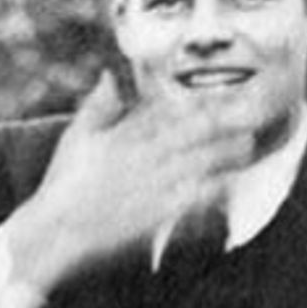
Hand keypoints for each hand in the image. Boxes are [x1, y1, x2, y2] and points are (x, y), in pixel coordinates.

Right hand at [4, 74, 252, 292]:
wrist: (55, 233)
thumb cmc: (62, 187)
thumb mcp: (75, 138)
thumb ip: (96, 106)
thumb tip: (107, 75)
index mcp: (126, 135)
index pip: (170, 111)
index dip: (200, 103)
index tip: (223, 95)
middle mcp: (145, 156)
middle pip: (195, 132)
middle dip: (225, 122)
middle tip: (251, 114)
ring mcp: (154, 185)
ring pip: (202, 163)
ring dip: (227, 154)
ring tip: (247, 147)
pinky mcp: (159, 215)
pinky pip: (196, 201)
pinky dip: (213, 193)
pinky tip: (228, 188)